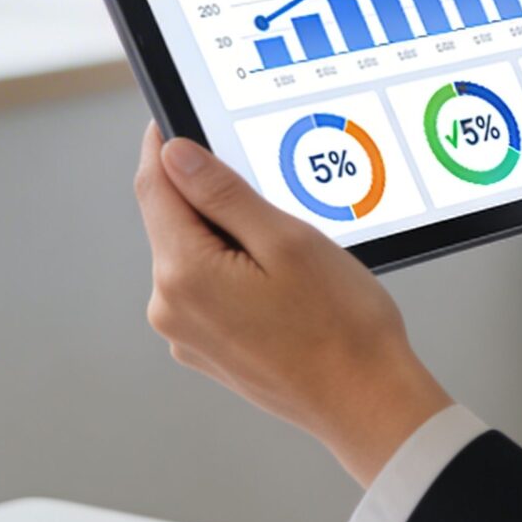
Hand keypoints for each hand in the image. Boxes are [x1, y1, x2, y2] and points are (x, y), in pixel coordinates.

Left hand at [133, 122, 450, 485]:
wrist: (366, 401)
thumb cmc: (341, 327)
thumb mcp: (287, 239)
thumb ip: (223, 193)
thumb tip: (175, 154)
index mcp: (184, 275)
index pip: (155, 186)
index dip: (165, 145)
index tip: (176, 119)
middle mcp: (171, 308)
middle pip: (173, 221)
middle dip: (210, 197)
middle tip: (270, 193)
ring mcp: (186, 334)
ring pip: (192, 255)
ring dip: (227, 236)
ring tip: (290, 252)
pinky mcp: (207, 348)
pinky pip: (208, 288)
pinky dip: (235, 270)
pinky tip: (283, 283)